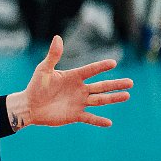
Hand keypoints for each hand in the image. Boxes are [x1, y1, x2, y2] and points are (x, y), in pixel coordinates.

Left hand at [10, 36, 132, 128]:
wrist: (29, 106)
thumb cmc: (35, 86)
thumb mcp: (43, 70)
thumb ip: (53, 55)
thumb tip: (57, 37)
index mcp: (74, 77)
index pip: (91, 70)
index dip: (101, 67)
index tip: (113, 63)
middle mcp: (80, 89)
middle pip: (101, 86)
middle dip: (116, 85)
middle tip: (131, 83)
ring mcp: (79, 102)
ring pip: (99, 100)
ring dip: (113, 98)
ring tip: (127, 96)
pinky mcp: (75, 115)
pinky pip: (89, 118)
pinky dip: (98, 121)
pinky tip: (109, 123)